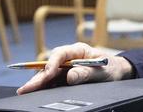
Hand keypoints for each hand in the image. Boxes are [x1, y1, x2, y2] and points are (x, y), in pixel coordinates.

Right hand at [16, 42, 133, 94]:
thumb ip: (87, 73)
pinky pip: (53, 81)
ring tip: (25, 92)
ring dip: (38, 82)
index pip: (61, 53)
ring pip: (49, 74)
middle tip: (26, 88)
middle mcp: (70, 57)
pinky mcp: (65, 77)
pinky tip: (36, 92)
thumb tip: (70, 76)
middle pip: (50, 65)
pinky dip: (44, 87)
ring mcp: (66, 67)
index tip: (47, 73)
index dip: (52, 63)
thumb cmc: (111, 68)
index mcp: (79, 50)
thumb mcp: (102, 71)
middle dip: (38, 76)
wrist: (117, 72)